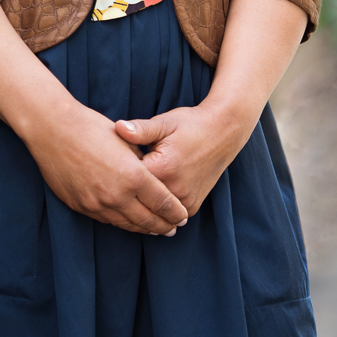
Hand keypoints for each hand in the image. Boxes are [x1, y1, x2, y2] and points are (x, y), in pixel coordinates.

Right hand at [22, 97, 192, 234]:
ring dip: (143, 228)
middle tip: (174, 228)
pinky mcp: (80, 206)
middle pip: (147, 219)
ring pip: (126, 224)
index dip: (176, 212)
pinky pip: (107, 220)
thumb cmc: (92, 128)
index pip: (163, 202)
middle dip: (164, 226)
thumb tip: (154, 176)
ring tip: (155, 229)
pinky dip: (122, 222)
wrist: (53, 130)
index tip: (184, 216)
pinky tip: (129, 221)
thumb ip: (143, 163)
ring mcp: (96, 204)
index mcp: (133, 176)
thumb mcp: (127, 142)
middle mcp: (116, 195)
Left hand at [114, 101, 259, 219]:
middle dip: (128, 190)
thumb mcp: (165, 123)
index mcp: (163, 169)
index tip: (113, 166)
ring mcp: (185, 201)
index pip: (127, 180)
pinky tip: (152, 195)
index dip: (117, 173)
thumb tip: (118, 127)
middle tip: (121, 179)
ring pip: (152, 210)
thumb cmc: (191, 125)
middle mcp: (175, 190)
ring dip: (143, 202)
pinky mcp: (193, 206)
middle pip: (138, 199)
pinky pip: (167, 213)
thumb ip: (140, 130)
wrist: (224, 131)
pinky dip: (158, 206)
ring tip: (137, 187)